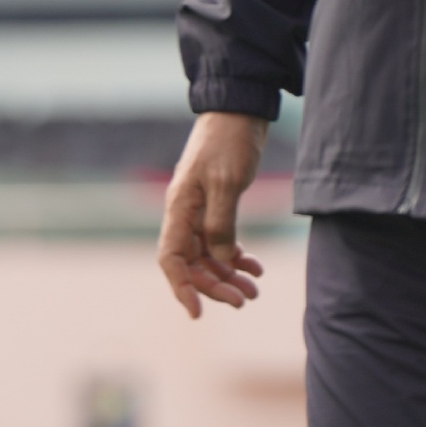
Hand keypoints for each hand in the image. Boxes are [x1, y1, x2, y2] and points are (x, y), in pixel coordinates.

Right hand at [157, 112, 268, 318]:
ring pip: (208, 256)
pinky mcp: (216, 206)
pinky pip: (220, 242)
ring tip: (254, 290)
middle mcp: (184, 214)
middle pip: (191, 264)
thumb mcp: (227, 184)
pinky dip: (236, 257)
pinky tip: (254, 266)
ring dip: (228, 275)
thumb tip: (220, 261)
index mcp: (179, 208)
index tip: (199, 313)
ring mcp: (199, 211)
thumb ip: (221, 224)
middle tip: (244, 301)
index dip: (182, 288)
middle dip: (215, 286)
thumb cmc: (229, 143)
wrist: (238, 113)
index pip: (170, 259)